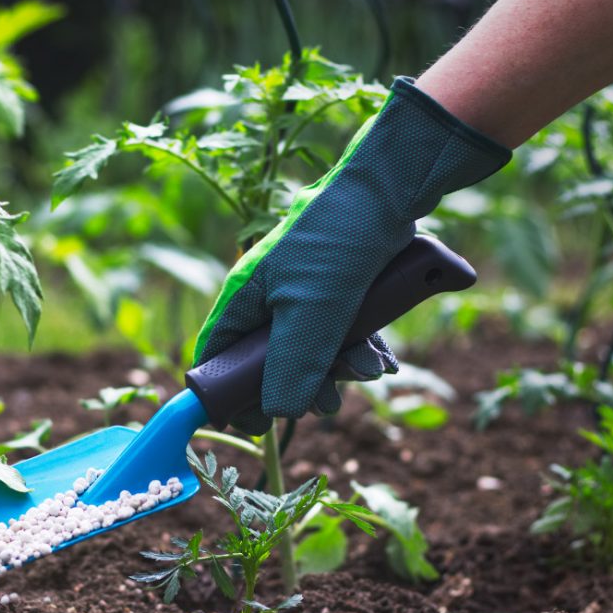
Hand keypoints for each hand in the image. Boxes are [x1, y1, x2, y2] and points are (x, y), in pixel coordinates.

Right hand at [193, 77, 509, 434]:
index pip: (218, 356)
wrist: (393, 188)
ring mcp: (307, 292)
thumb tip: (278, 414)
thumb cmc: (337, 241)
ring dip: (342, 368)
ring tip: (370, 371)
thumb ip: (292, 365)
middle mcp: (270, 296)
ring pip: (314, 350)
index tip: (255, 424)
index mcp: (245, 298)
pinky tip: (384, 361)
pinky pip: (345, 333)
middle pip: (271, 362)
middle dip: (303, 385)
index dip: (230, 394)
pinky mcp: (342, 288)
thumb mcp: (312, 311)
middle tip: (329, 402)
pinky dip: (363, 350)